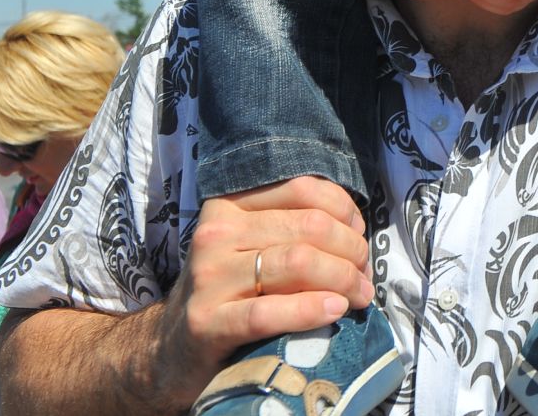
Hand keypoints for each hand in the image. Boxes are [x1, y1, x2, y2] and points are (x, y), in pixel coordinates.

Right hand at [154, 179, 372, 400]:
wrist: (173, 348)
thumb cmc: (231, 292)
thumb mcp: (254, 245)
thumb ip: (296, 227)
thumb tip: (358, 230)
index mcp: (230, 204)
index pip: (304, 189)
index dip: (345, 211)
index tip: (359, 236)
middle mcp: (215, 232)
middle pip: (309, 227)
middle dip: (351, 250)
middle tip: (364, 276)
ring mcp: (208, 277)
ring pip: (297, 262)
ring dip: (342, 280)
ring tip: (359, 296)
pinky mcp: (206, 322)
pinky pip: (270, 311)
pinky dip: (311, 309)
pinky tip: (335, 310)